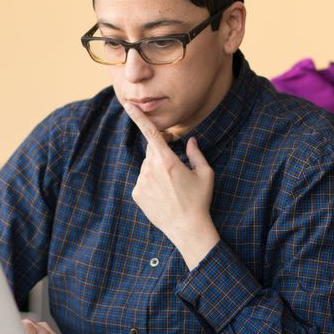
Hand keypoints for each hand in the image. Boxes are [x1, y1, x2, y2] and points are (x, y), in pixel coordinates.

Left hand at [123, 101, 220, 268]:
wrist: (187, 229)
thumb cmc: (199, 200)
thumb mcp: (205, 174)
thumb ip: (196, 154)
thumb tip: (190, 141)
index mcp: (167, 161)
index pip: (151, 133)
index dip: (138, 117)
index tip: (128, 104)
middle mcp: (151, 169)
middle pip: (152, 150)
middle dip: (162, 152)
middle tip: (176, 166)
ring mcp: (142, 182)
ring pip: (148, 166)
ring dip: (158, 169)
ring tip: (172, 188)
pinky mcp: (137, 193)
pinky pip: (143, 180)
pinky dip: (152, 182)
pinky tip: (164, 195)